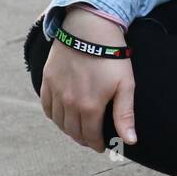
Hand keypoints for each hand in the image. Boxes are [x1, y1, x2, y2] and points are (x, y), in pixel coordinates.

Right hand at [39, 6, 135, 152]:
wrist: (89, 29)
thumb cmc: (112, 57)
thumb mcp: (125, 85)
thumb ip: (125, 115)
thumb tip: (129, 142)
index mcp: (89, 107)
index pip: (90, 136)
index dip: (97, 144)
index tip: (102, 146)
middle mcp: (69, 103)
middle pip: (73, 132)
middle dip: (83, 139)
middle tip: (91, 138)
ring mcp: (56, 92)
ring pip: (59, 122)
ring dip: (68, 129)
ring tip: (78, 128)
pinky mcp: (47, 80)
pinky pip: (47, 107)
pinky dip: (54, 115)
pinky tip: (62, 114)